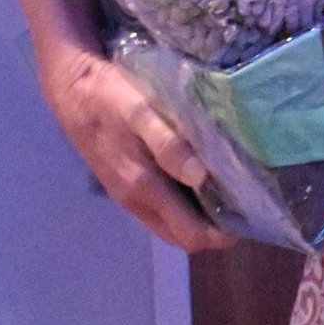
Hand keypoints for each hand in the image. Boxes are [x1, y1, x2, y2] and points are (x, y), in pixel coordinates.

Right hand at [37, 44, 234, 253]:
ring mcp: (128, 195)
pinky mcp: (124, 184)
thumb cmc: (109, 97)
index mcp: (143, 188)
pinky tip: (202, 179)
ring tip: (231, 191)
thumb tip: (201, 177)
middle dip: (217, 229)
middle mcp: (136, 201)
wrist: (70, 88)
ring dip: (201, 217)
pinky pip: (160, 208)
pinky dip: (184, 204)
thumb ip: (169, 145)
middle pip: (185, 237)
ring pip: (172, 224)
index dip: (223, 234)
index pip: (191, 235)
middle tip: (248, 203)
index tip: (252, 215)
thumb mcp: (141, 112)